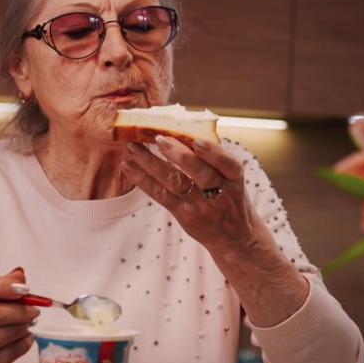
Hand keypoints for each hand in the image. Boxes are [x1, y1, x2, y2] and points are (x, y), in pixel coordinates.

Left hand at [122, 136, 260, 252]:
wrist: (233, 236)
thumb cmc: (230, 196)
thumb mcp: (233, 177)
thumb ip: (214, 157)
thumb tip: (184, 126)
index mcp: (234, 177)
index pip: (226, 163)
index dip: (212, 153)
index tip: (196, 140)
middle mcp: (218, 192)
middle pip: (199, 173)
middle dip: (178, 155)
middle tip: (158, 138)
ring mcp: (199, 204)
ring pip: (174, 182)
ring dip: (151, 163)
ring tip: (132, 147)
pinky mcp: (182, 213)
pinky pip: (160, 195)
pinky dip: (143, 180)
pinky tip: (129, 166)